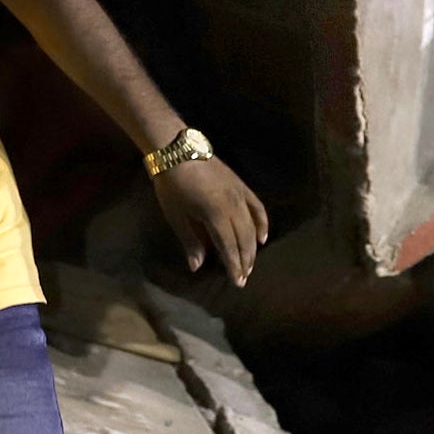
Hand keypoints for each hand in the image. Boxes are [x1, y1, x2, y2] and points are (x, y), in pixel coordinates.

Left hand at [154, 158, 268, 286]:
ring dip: (252, 247)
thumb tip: (197, 266)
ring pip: (252, 226)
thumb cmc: (171, 185)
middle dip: (245, 260)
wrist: (178, 151)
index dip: (233, 265)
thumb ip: (190, 241)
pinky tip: (262, 237)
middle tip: (244, 278)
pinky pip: (257, 207)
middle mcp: (233, 206)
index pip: (229, 246)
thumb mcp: (176, 215)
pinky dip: (262, 223)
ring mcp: (240, 195)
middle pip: (244, 239)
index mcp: (216, 214)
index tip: (238, 282)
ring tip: (250, 264)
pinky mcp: (242, 186)